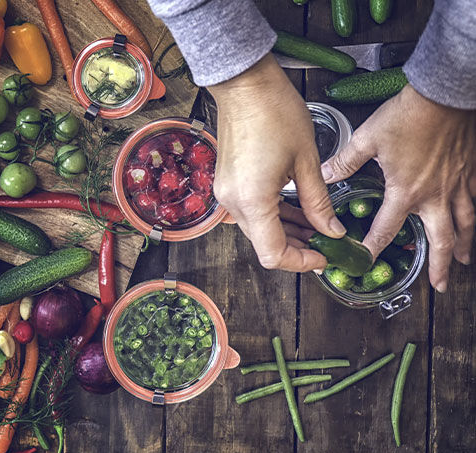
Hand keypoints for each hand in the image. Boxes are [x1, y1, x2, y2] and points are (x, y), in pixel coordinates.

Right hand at [208, 53, 345, 271]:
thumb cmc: (274, 112)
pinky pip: (251, 212)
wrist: (245, 84)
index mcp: (253, 200)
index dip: (301, 262)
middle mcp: (234, 202)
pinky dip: (274, 217)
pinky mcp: (227, 183)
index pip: (273, 254)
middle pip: (264, 245)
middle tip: (327, 242)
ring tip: (317, 226)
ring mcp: (227, 193)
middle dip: (297, 248)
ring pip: (258, 230)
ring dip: (286, 233)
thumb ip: (318, 203)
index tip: (324, 256)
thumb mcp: (306, 161)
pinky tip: (297, 210)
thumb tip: (332, 231)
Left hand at [321, 84, 475, 291]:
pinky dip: (475, 216)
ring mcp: (457, 184)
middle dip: (439, 266)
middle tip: (439, 286)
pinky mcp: (470, 170)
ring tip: (463, 262)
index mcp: (405, 191)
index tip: (365, 262)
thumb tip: (324, 175)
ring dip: (464, 245)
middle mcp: (435, 195)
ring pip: (465, 224)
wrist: (445, 93)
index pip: (385, 229)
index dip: (373, 247)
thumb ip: (345, 162)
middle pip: (440, 239)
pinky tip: (473, 221)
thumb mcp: (367, 139)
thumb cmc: (407, 115)